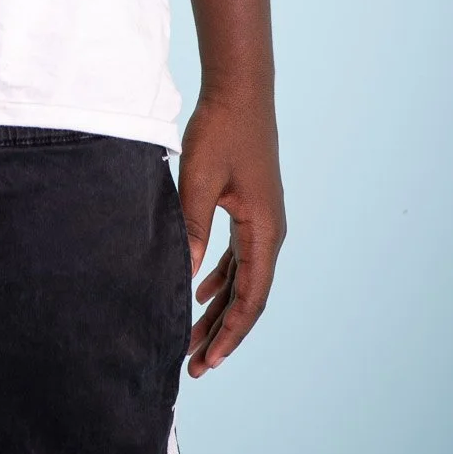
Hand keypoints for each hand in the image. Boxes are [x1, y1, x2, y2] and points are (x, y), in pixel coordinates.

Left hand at [177, 88, 285, 375]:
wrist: (239, 89)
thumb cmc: (221, 130)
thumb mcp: (200, 180)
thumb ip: (191, 228)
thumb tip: (182, 276)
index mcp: (264, 230)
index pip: (251, 298)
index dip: (230, 333)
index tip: (209, 361)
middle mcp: (270, 231)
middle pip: (249, 295)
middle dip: (223, 331)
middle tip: (195, 364)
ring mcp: (262, 220)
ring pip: (243, 278)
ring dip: (220, 308)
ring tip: (194, 337)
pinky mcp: (251, 208)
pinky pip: (239, 255)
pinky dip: (221, 278)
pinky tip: (200, 291)